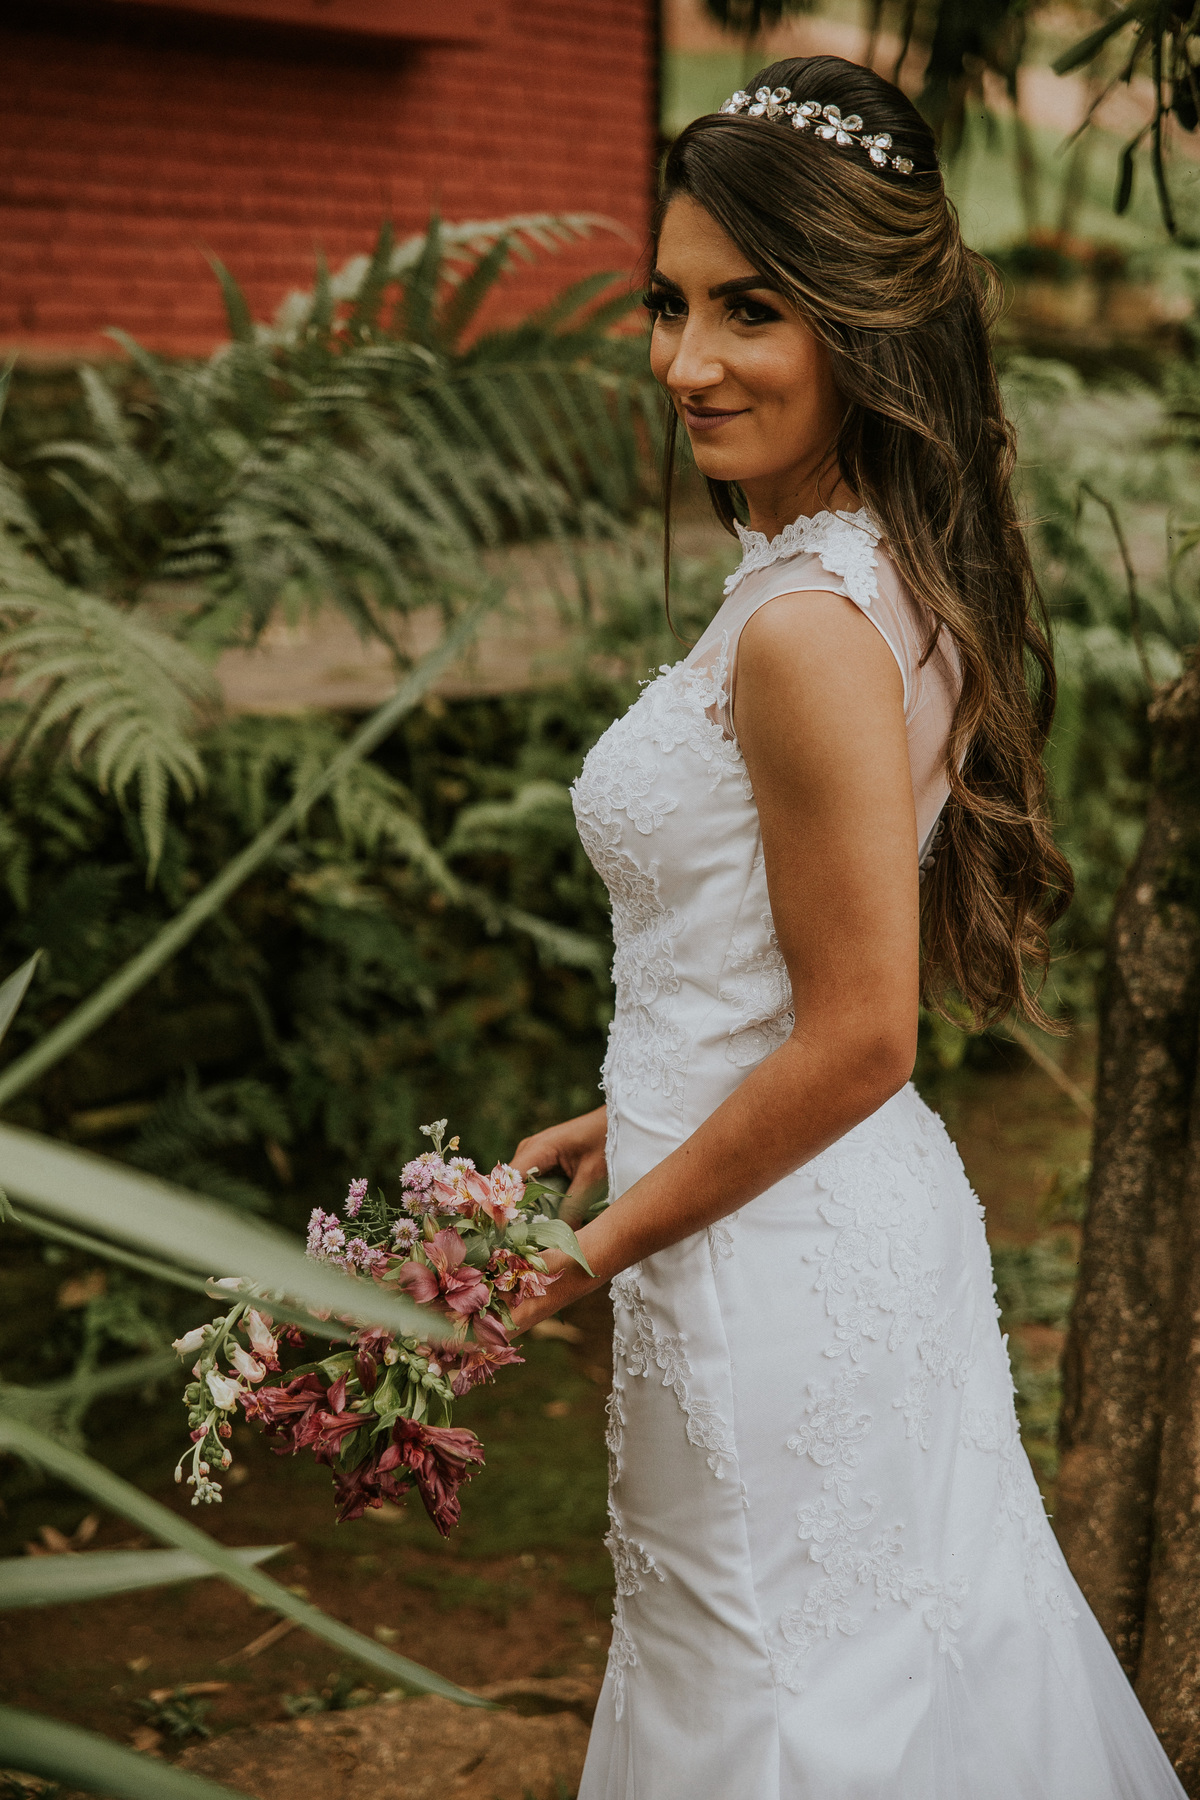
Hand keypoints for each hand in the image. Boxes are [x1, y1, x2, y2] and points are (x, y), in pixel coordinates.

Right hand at [511, 1104, 606, 1228]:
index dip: (507, 1208)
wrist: (617, 1125)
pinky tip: (545, 1219)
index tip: (512, 1233)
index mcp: (537, 1149)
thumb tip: (559, 1239)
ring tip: (535, 1232)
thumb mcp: (591, 1179)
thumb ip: (573, 1209)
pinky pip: (530, 1185)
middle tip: (525, 1238)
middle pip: (510, 1187)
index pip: (509, 1182)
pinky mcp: (541, 1161)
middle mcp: (528, 1150)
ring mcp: (533, 1155)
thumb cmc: (605, 1145)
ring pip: (519, 1188)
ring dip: (526, 1209)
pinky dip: (536, 1202)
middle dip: (515, 1213)